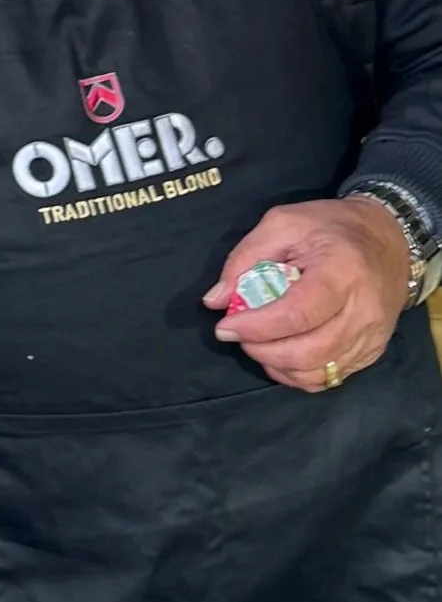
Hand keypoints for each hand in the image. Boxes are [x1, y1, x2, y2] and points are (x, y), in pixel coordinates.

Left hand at [205, 197, 409, 391]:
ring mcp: (373, 335)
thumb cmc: (330, 227)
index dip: (257, 327)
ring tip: (256, 343)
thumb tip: (214, 301)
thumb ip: (244, 259)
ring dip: (277, 364)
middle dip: (262, 350)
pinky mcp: (373, 350)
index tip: (226, 326)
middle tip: (237, 335)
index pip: (298, 315)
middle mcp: (364, 310)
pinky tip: (279, 356)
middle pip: (309, 351)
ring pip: (320, 372)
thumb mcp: (282, 224)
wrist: (388, 239)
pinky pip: (332, 377)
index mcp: (342, 271)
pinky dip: (299, 374)